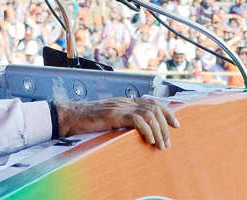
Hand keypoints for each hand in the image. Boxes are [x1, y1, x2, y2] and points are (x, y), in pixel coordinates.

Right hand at [55, 97, 178, 149]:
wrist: (71, 116)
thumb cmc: (88, 120)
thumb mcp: (109, 119)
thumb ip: (123, 121)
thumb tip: (137, 132)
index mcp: (125, 101)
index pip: (152, 102)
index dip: (167, 112)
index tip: (175, 125)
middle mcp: (125, 101)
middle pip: (154, 108)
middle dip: (165, 126)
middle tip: (167, 143)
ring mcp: (120, 106)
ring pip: (149, 114)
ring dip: (158, 131)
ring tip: (160, 145)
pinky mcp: (114, 114)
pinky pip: (137, 119)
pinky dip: (147, 130)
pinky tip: (149, 140)